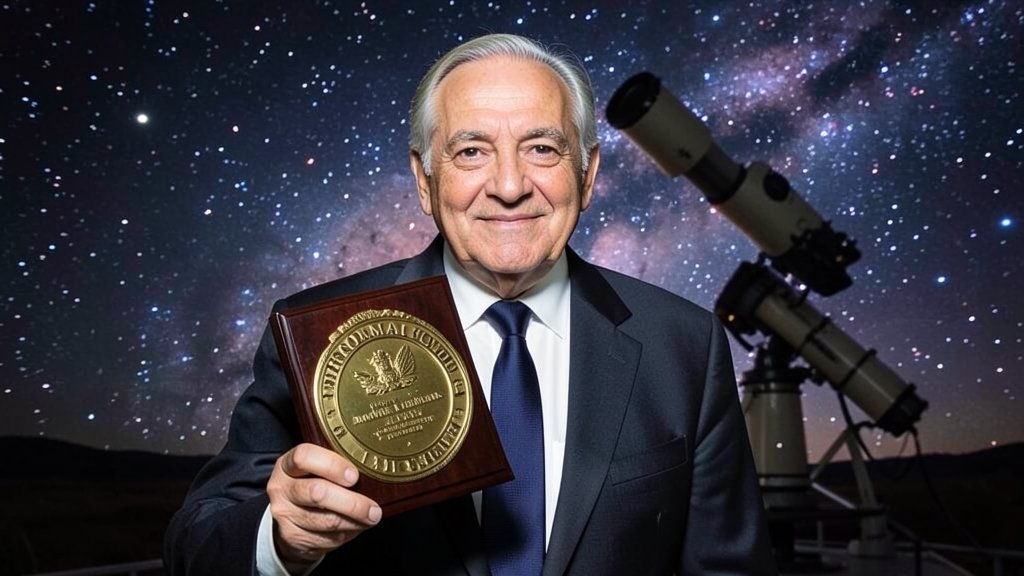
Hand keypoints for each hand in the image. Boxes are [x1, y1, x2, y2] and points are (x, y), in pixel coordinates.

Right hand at [267, 443, 381, 563]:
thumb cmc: (310, 485)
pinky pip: (326, 539)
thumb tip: (372, 471)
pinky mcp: (291, 537)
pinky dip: (346, 534)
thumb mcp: (314, 469)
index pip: (304, 457)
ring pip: (326, 521)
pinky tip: (354, 527)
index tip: (354, 476)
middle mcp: (281, 488)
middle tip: (373, 509)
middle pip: (317, 493)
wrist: (288, 518)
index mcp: (287, 465)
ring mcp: (284, 514)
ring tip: (371, 518)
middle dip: (352, 503)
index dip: (333, 465)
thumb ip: (335, 466)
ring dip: (355, 522)